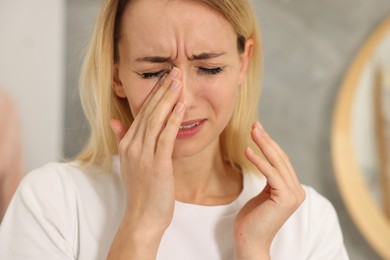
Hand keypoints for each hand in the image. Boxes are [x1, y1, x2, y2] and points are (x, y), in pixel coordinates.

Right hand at [108, 68, 184, 258]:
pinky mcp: (156, 165)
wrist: (142, 217)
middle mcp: (133, 146)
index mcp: (128, 144)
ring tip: (178, 80)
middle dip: (162, 89)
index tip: (164, 77)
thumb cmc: (141, 190)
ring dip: (168, 98)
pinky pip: (165, 137)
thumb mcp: (130, 163)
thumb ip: (122, 139)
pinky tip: (181, 106)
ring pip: (156, 120)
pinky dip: (173, 120)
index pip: (141, 112)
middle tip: (174, 69)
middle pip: (148, 111)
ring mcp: (143, 155)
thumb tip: (114, 121)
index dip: (153, 93)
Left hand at [234, 122, 305, 259]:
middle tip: (255, 124)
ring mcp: (293, 194)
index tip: (258, 130)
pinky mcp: (285, 198)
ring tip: (252, 131)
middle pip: (281, 159)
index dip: (270, 145)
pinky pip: (270, 174)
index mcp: (292, 189)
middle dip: (267, 140)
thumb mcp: (262, 195)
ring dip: (264, 145)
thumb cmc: (252, 220)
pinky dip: (259, 161)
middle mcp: (297, 191)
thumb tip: (265, 162)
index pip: (281, 162)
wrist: (250, 241)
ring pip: (278, 163)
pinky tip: (247, 150)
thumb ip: (268, 181)